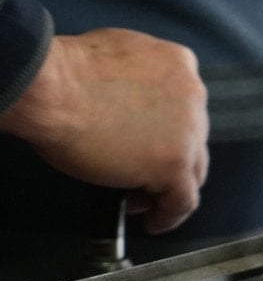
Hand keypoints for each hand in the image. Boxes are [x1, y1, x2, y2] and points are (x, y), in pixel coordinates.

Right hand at [1, 28, 208, 232]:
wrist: (51, 89)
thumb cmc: (64, 74)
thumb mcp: (116, 58)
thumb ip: (137, 79)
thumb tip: (129, 104)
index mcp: (179, 64)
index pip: (185, 108)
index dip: (168, 132)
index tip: (148, 146)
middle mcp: (193, 96)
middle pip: (193, 140)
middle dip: (170, 161)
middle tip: (142, 177)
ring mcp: (188, 132)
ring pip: (192, 171)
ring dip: (168, 188)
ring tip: (142, 201)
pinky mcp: (174, 163)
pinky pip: (183, 200)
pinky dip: (169, 215)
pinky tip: (152, 222)